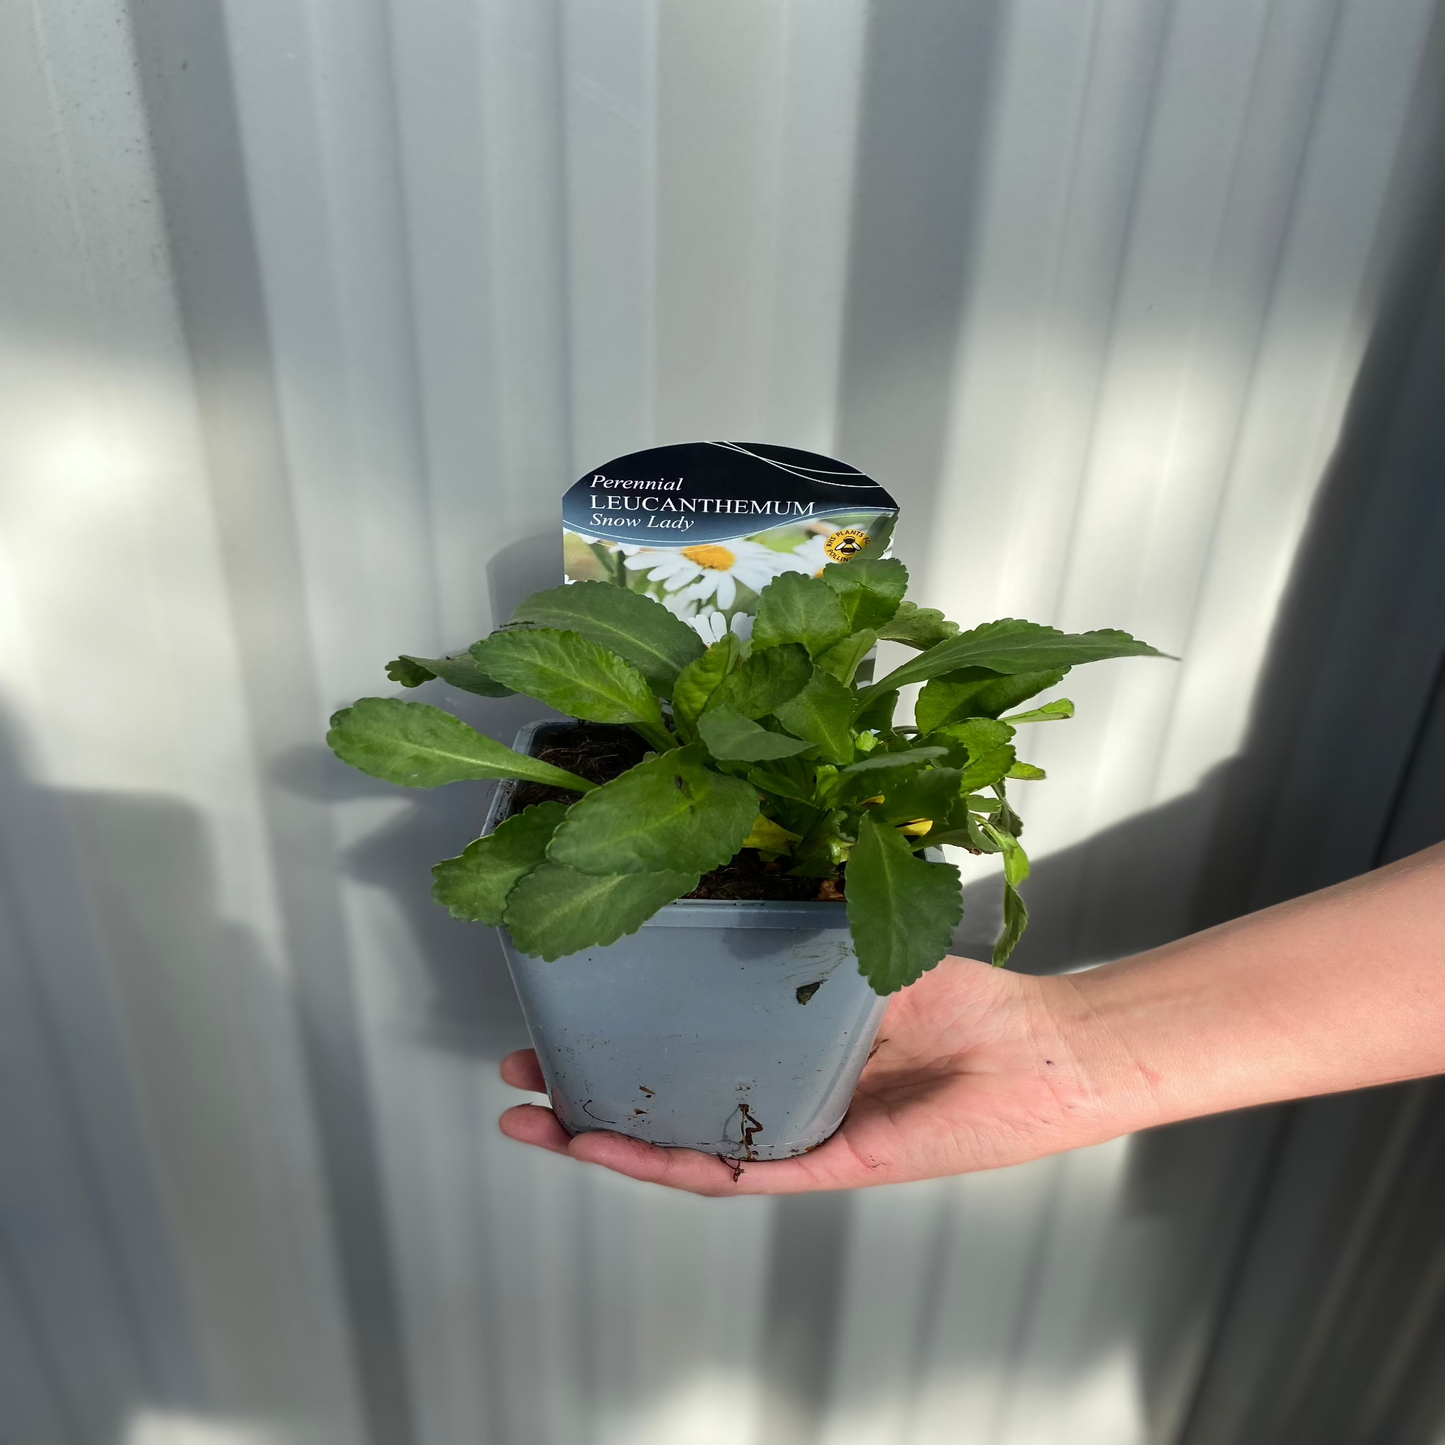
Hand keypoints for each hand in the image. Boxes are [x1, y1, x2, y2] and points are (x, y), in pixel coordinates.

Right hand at [498, 956, 1138, 1195]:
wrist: (1044, 1049)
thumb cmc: (970, 998)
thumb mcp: (865, 944)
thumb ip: (804, 925)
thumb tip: (739, 869)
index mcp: (789, 1041)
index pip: (689, 1044)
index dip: (623, 1034)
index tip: (565, 1008)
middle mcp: (785, 1091)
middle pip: (669, 1101)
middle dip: (589, 1090)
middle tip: (520, 1070)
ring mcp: (799, 1133)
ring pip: (682, 1146)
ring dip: (603, 1138)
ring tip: (534, 1122)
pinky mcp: (825, 1165)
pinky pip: (735, 1173)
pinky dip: (666, 1163)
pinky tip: (608, 1150)